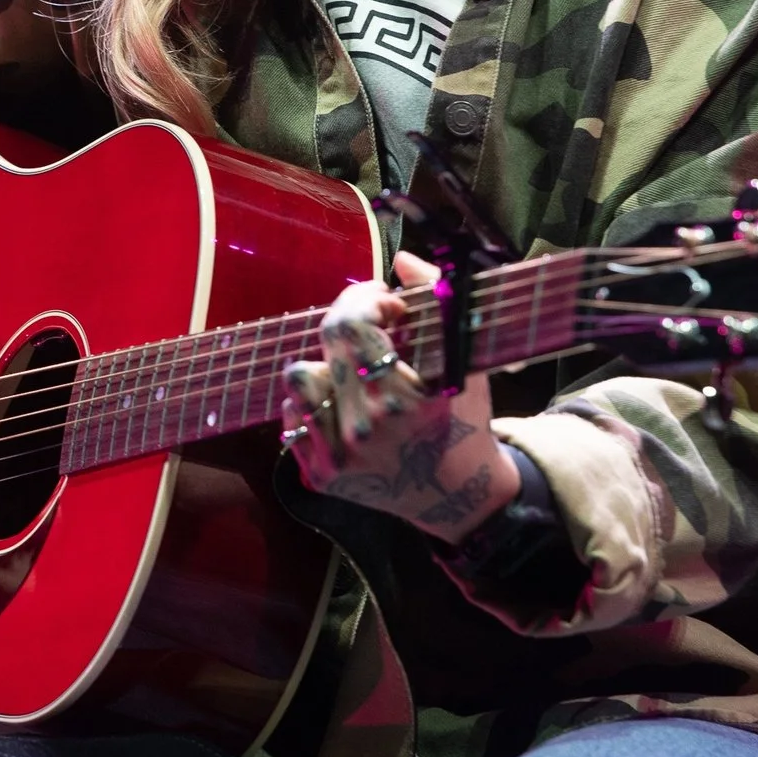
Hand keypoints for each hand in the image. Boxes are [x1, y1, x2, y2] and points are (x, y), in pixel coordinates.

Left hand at [281, 250, 518, 541]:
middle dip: (349, 322)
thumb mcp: (465, 361)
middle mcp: (363, 429)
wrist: (457, 496)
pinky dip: (314, 402)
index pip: (350, 324)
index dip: (365, 299)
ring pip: (299, 378)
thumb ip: (439, 301)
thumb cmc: (463, 420)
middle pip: (325, 343)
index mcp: (400, 398)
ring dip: (326, 366)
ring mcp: (336, 455)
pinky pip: (292, 415)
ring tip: (355, 373)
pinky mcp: (318, 475)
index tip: (386, 304)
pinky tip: (345, 405)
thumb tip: (403, 260)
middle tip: (371, 326)